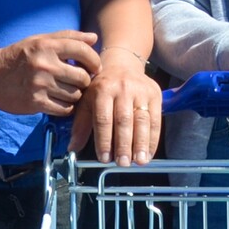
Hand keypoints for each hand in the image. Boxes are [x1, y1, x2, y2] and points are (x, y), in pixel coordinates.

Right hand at [0, 31, 100, 116]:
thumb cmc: (19, 57)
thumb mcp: (40, 40)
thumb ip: (68, 37)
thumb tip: (94, 39)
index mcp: (47, 46)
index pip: (83, 52)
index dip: (94, 61)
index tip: (94, 67)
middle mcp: (44, 65)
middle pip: (83, 78)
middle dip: (85, 81)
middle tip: (79, 81)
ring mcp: (40, 85)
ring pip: (75, 95)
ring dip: (75, 95)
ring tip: (67, 90)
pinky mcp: (35, 103)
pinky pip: (65, 109)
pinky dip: (66, 107)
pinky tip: (60, 101)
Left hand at [71, 48, 161, 164]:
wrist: (123, 64)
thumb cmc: (101, 87)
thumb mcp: (86, 101)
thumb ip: (80, 125)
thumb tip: (72, 148)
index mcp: (102, 90)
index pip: (103, 119)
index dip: (104, 140)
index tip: (105, 159)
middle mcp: (122, 89)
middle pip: (124, 120)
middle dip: (124, 144)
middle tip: (123, 164)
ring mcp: (141, 91)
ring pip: (143, 121)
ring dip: (142, 143)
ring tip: (140, 161)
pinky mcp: (155, 95)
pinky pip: (156, 120)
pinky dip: (153, 139)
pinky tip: (149, 153)